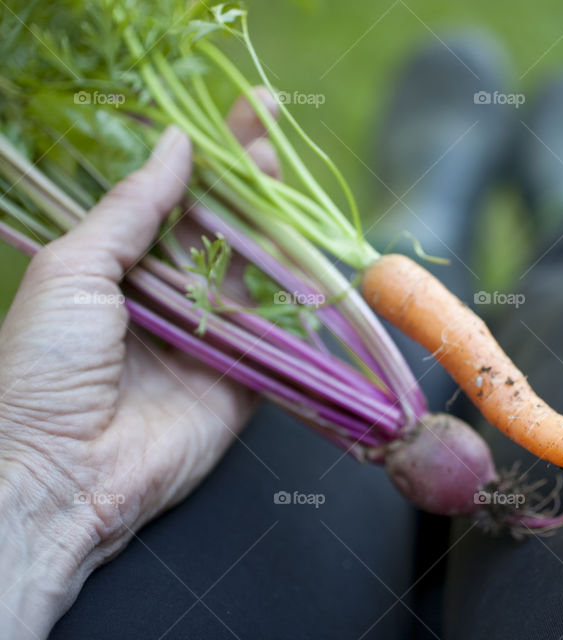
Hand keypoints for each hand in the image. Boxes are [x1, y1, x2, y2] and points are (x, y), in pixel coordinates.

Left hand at [0, 91, 277, 637]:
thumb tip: (175, 144)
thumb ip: (132, 208)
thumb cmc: (44, 366)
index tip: (238, 114)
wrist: (60, 472)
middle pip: (221, 229)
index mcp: (121, 268)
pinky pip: (279, 333)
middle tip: (269, 137)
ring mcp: (211, 337)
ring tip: (287, 179)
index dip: (205, 156)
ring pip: (255, 271)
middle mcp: (170, 297)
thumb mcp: (74, 269)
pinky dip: (297, 298)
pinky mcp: (244, 380)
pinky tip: (310, 255)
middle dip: (247, 182)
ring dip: (275, 226)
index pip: (173, 199)